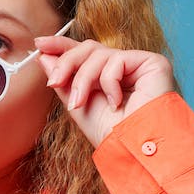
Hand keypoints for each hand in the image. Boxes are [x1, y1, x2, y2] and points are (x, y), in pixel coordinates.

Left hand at [34, 34, 174, 147]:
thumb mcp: (77, 104)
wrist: (132, 149)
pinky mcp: (153, 63)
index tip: (40, 44)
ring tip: (80, 103)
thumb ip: (63, 80)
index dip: (62, 45)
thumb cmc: (110, 134)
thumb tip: (44, 56)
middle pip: (89, 48)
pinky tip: (116, 104)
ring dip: (83, 80)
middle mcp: (124, 68)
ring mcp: (138, 64)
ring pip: (98, 54)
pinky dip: (109, 83)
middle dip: (67, 63)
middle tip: (53, 82)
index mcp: (107, 76)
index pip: (84, 53)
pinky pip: (117, 60)